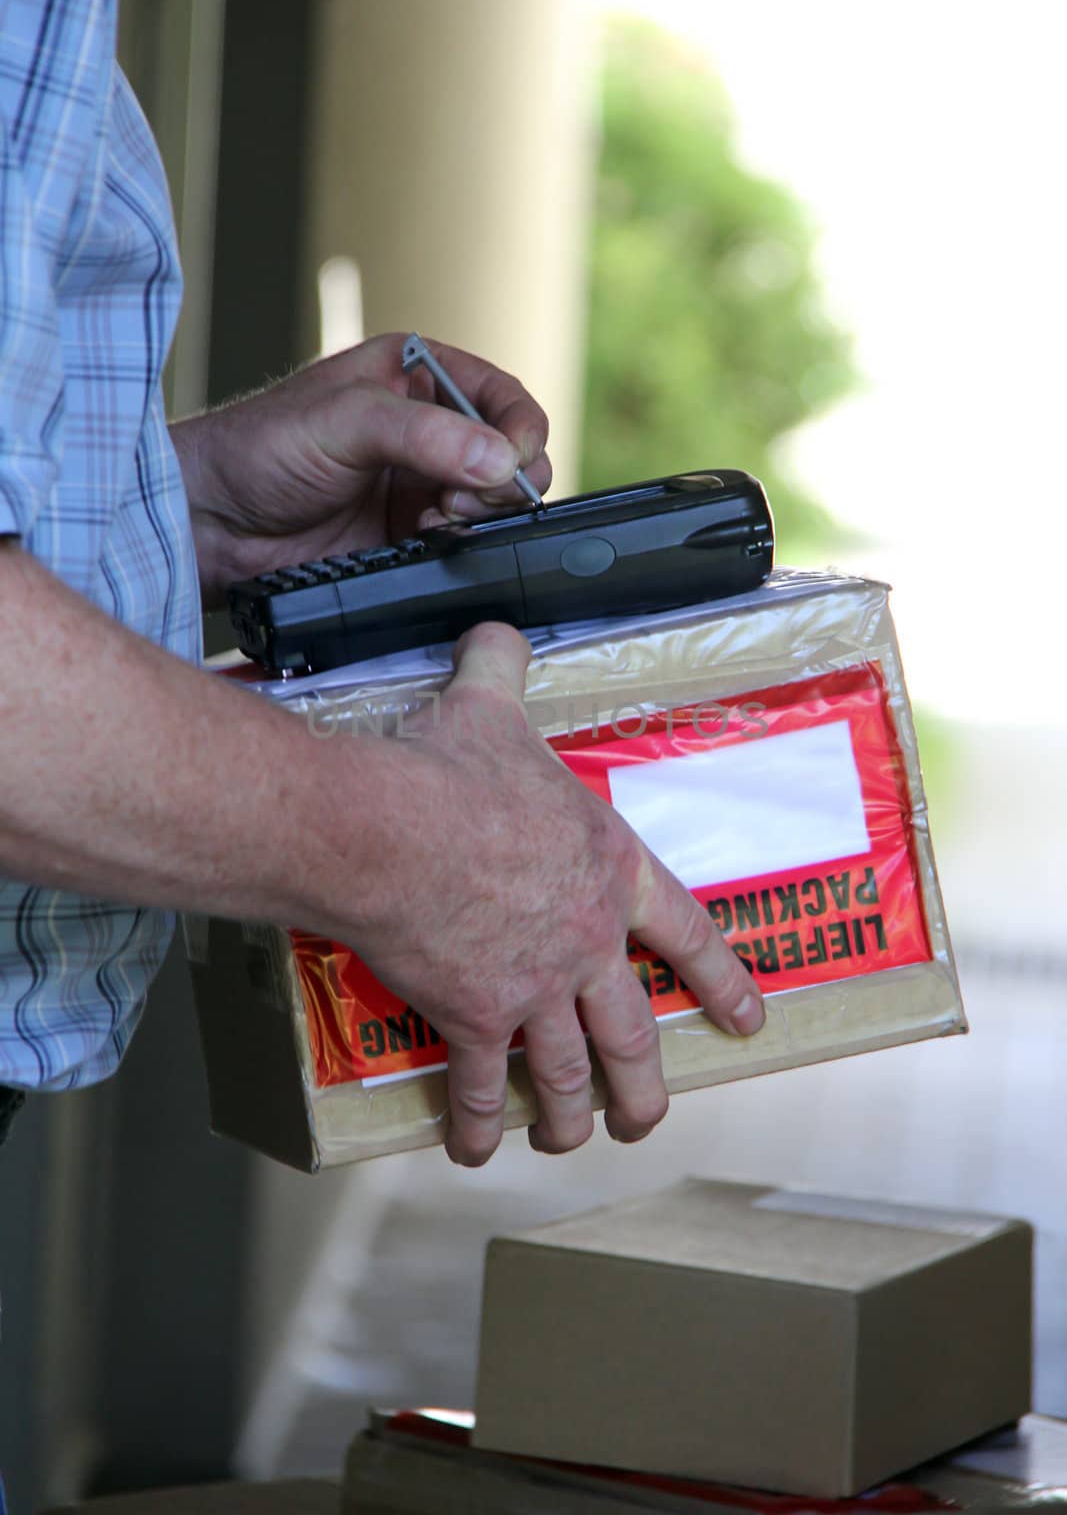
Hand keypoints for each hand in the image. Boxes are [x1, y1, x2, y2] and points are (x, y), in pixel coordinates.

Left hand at [173, 333, 550, 604]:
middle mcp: (428, 427)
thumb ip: (424, 434)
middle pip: (510, 452)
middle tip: (459, 496)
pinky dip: (461, 544)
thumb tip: (497, 458)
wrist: (213, 523)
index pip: (501, 396)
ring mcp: (422, 483)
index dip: (519, 427)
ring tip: (436, 516)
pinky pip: (464, 541)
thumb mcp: (344, 421)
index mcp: (417, 374)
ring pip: (494, 501)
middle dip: (502, 477)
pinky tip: (425, 539)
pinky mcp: (412, 534)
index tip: (513, 459)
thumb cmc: (258, 449)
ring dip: (481, 513)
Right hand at [311, 622, 765, 1165]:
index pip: (687, 933)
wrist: (390, 829)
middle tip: (647, 1116)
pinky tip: (474, 1151)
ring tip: (571, 1140)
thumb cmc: (448, 769)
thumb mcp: (489, 704)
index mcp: (609, 870)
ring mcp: (535, 988)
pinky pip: (481, 1087)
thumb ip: (505, 667)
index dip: (722, 979)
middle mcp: (586, 941)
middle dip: (642, 1083)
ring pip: (569, 1073)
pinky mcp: (475, 1018)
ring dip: (572, 1116)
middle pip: (632, 1032)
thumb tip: (496, 629)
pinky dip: (478, 1125)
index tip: (749, 1020)